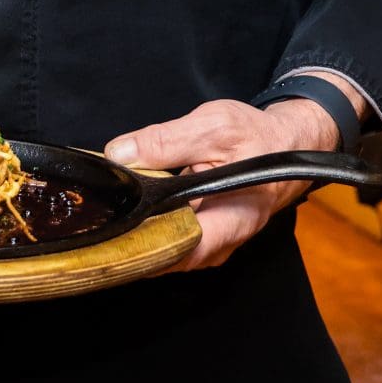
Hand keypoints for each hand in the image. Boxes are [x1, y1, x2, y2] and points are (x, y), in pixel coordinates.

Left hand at [104, 97, 340, 271]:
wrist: (287, 146)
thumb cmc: (258, 137)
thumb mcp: (213, 125)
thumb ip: (165, 141)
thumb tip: (120, 155)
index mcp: (231, 220)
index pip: (178, 250)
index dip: (139, 246)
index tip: (107, 235)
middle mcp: (222, 242)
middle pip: (166, 257)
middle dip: (129, 243)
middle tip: (95, 228)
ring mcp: (213, 243)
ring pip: (166, 251)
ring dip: (136, 238)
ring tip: (105, 222)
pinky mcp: (205, 235)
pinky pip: (171, 240)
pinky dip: (148, 229)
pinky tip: (127, 215)